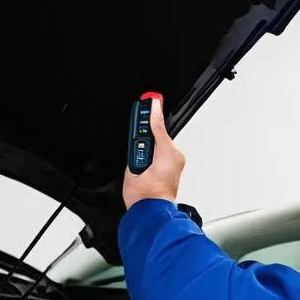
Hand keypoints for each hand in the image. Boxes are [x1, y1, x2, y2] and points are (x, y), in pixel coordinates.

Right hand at [122, 95, 185, 209]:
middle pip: (147, 131)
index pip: (161, 127)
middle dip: (143, 128)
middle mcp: (158, 154)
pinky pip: (128, 149)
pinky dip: (129, 148)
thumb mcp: (165, 149)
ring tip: (141, 150)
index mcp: (170, 151)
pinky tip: (134, 154)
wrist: (148, 200)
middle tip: (141, 123)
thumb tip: (156, 109)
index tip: (148, 100)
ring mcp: (144, 159)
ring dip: (136, 141)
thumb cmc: (163, 183)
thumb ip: (159, 129)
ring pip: (136, 139)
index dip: (153, 115)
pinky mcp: (132, 164)